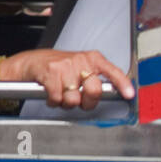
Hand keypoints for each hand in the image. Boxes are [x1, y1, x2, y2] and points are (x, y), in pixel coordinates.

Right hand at [1, 49, 134, 109]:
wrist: (31, 62)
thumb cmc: (58, 67)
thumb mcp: (80, 67)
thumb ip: (95, 78)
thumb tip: (114, 93)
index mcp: (92, 58)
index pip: (112, 71)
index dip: (123, 84)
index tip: (129, 94)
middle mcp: (80, 60)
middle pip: (94, 91)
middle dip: (86, 102)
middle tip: (79, 100)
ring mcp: (65, 66)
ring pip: (73, 98)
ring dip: (66, 103)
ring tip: (61, 94)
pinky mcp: (50, 73)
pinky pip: (57, 98)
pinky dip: (53, 101)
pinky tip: (51, 94)